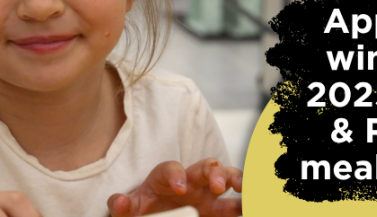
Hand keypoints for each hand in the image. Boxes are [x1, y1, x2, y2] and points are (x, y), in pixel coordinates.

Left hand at [107, 159, 241, 216]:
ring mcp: (207, 195)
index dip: (176, 175)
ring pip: (227, 178)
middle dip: (214, 172)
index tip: (180, 189)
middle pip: (205, 166)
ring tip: (246, 192)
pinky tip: (256, 206)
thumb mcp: (129, 210)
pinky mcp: (218, 210)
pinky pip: (236, 203)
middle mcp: (190, 181)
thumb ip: (122, 206)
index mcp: (166, 177)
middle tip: (219, 185)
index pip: (171, 169)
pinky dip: (246, 202)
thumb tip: (120, 203)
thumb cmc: (142, 210)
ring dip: (238, 181)